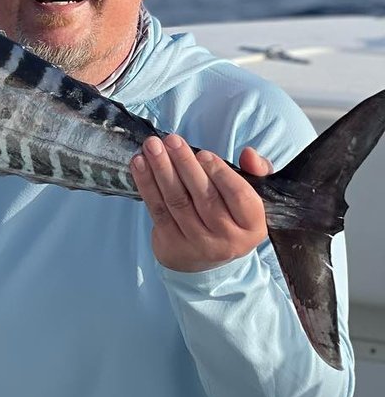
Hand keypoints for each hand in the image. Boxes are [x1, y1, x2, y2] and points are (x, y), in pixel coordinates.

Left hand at [131, 134, 270, 272]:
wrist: (203, 255)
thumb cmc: (228, 213)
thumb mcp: (249, 194)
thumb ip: (256, 171)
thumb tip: (248, 153)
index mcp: (253, 226)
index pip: (239, 196)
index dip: (220, 173)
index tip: (202, 153)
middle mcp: (228, 239)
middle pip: (204, 196)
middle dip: (185, 164)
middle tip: (171, 140)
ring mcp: (199, 244)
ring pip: (178, 201)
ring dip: (161, 170)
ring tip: (151, 146)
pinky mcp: (172, 244)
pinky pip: (158, 209)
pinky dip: (146, 184)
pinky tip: (139, 163)